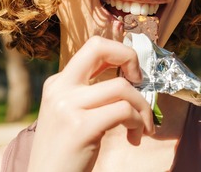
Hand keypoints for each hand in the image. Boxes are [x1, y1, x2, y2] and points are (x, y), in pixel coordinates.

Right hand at [27, 36, 154, 171]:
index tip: (132, 75)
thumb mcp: (69, 115)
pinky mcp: (81, 127)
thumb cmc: (65, 153)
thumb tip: (127, 77)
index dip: (120, 53)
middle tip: (140, 81)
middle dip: (130, 57)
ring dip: (142, 108)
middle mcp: (59, 88)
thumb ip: (89, 94)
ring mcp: (68, 106)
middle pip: (100, 48)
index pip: (93, 47)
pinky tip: (134, 138)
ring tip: (141, 128)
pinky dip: (138, 123)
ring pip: (122, 88)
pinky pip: (124, 111)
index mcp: (57, 83)